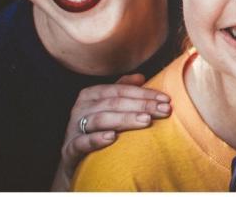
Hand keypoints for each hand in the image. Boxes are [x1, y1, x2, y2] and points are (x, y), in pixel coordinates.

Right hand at [50, 73, 171, 189]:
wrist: (76, 158)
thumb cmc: (98, 128)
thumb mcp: (109, 107)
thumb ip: (123, 90)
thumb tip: (140, 77)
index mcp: (92, 94)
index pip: (122, 90)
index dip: (145, 94)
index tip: (166, 100)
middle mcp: (81, 108)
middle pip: (114, 103)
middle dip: (142, 106)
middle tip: (164, 110)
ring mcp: (73, 128)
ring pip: (101, 120)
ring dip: (125, 120)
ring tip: (146, 121)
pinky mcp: (69, 149)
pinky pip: (81, 142)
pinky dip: (96, 139)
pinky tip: (112, 138)